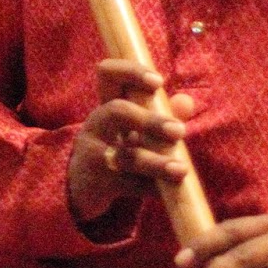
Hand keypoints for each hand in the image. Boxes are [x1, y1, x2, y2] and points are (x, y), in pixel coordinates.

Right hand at [68, 60, 194, 223]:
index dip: (131, 73)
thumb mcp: (135, 129)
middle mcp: (97, 125)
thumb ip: (162, 113)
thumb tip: (187, 101)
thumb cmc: (115, 147)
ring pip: (125, 156)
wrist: (80, 186)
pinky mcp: (97, 183)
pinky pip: (128, 185)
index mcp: (108, 104)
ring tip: (181, 169)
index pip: (108, 75)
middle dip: (149, 120)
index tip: (158, 82)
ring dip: (155, 162)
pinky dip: (152, 189)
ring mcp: (94, 154)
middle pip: (117, 112)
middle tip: (179, 131)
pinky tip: (170, 193)